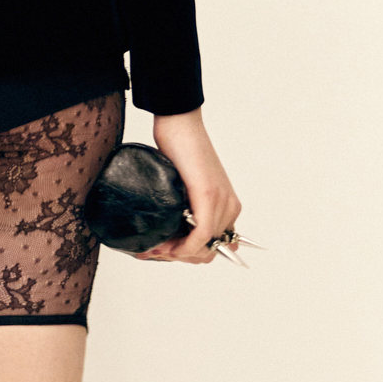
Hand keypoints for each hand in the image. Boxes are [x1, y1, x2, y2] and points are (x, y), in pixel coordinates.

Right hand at [136, 109, 242, 264]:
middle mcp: (230, 207)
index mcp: (228, 207)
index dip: (185, 257)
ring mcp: (221, 202)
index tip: (158, 252)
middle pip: (207, 253)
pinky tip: (165, 244)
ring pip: (202, 248)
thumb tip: (178, 238)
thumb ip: (189, 211)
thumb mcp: (186, 189)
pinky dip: (183, 246)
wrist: (179, 124)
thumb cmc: (178, 152)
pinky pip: (201, 236)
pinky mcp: (208, 196)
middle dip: (179, 257)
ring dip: (176, 253)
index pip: (212, 249)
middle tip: (153, 250)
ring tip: (153, 247)